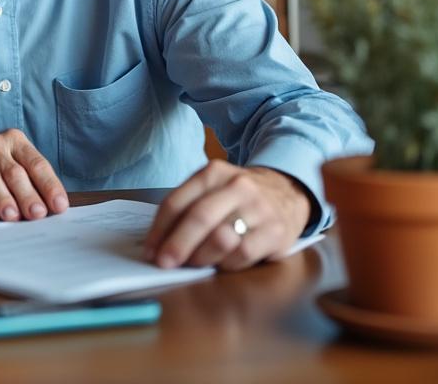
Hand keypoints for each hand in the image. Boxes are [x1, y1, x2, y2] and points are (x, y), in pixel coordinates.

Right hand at [0, 129, 68, 221]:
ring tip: (13, 216)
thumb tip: (51, 209)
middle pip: (14, 171)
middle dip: (28, 195)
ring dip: (3, 198)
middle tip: (37, 214)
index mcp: (13, 141)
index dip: (49, 185)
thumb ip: (29, 183)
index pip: (36, 163)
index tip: (59, 206)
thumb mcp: (9, 168)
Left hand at [142, 160, 311, 271]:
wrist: (287, 192)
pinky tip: (222, 263)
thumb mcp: (212, 191)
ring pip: (221, 237)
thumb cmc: (238, 198)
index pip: (177, 202)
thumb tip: (157, 245)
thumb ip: (186, 210)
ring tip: (193, 263)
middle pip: (199, 218)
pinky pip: (242, 253)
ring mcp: (259, 208)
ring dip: (201, 256)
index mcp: (213, 173)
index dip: (159, 230)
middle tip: (164, 264)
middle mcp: (237, 186)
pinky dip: (226, 263)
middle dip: (177, 245)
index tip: (150, 251)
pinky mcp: (276, 231)